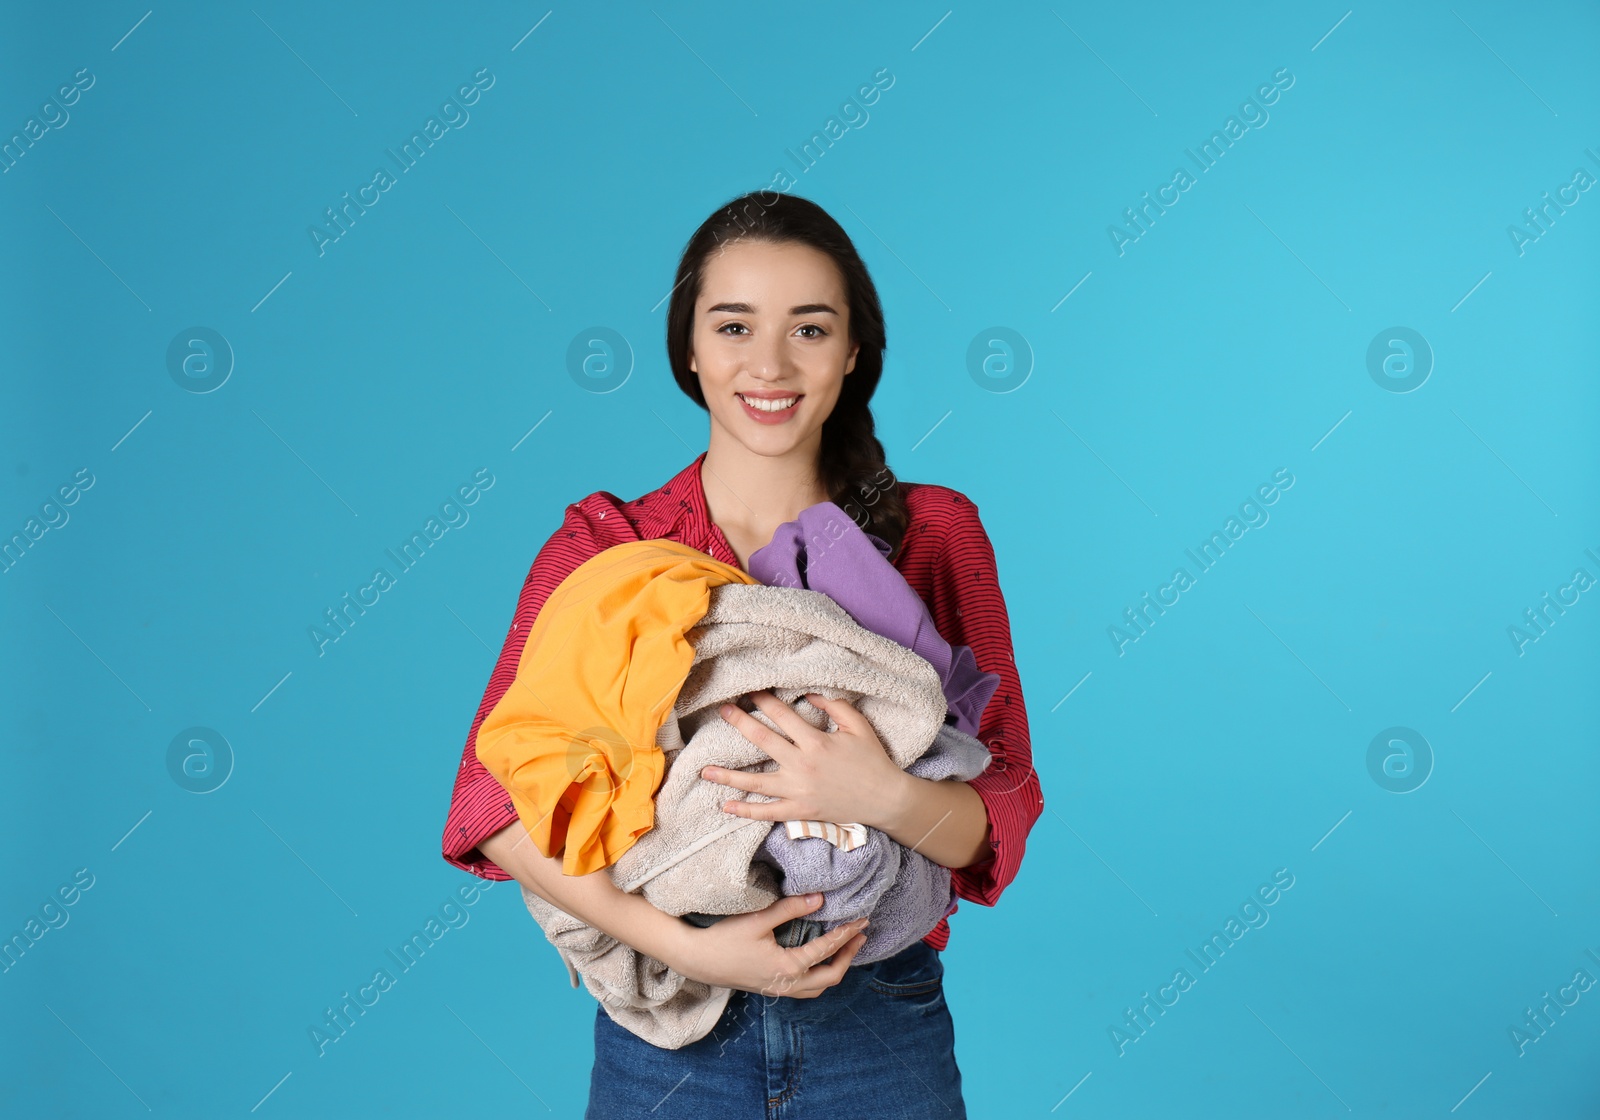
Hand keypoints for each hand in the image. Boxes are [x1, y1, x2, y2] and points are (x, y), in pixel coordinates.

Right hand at [669, 893, 868, 997]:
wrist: (695, 959)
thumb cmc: (724, 938)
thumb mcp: (758, 919)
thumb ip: (790, 908)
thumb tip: (820, 898)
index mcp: (787, 968)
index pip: (826, 951)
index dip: (845, 934)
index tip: (860, 920)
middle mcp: (786, 984)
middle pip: (830, 978)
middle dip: (849, 956)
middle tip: (861, 935)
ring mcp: (778, 990)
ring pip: (818, 989)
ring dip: (836, 970)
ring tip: (846, 949)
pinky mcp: (770, 988)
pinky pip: (804, 989)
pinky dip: (819, 977)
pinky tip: (818, 961)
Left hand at [701, 691, 911, 830]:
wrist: (885, 800)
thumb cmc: (873, 760)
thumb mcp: (858, 726)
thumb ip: (834, 706)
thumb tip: (809, 694)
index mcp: (816, 742)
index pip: (782, 716)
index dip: (764, 701)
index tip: (750, 691)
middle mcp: (802, 765)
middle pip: (763, 741)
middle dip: (740, 722)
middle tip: (722, 710)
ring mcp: (799, 791)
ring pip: (756, 782)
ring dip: (728, 775)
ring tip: (704, 770)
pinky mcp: (800, 811)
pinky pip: (768, 812)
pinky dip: (746, 811)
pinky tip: (726, 806)